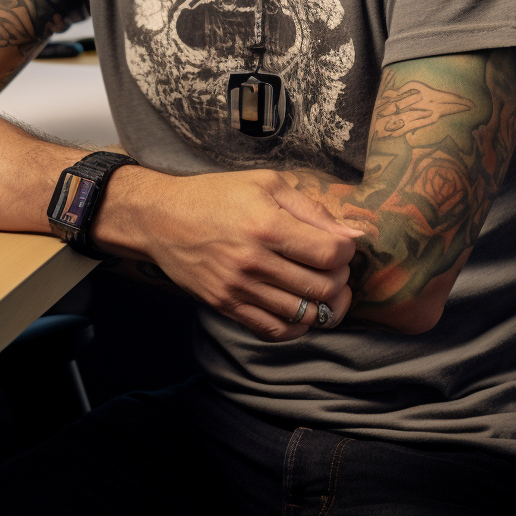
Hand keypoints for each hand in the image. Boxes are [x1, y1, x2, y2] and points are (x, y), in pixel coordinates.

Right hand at [94, 165, 358, 341]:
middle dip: (339, 278)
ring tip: (321, 288)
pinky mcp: (226, 306)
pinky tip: (299, 307)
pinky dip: (296, 326)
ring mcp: (239, 289)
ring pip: (303, 315)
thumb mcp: (266, 184)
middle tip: (333, 267)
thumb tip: (353, 235)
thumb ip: (312, 210)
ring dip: (323, 305)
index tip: (339, 245)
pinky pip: (274, 331)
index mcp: (267, 225)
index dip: (346, 252)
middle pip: (322, 288)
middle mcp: (254, 261)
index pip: (330, 255)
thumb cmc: (216, 195)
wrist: (162, 218)